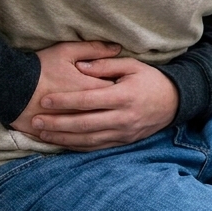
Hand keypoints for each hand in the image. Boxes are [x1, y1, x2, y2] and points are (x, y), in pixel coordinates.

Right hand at [9, 41, 121, 137]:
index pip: (113, 91)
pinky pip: (78, 144)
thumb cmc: (39, 67)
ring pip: (95, 131)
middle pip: (108, 113)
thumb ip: (93, 49)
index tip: (122, 85)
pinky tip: (92, 136)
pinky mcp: (60, 136)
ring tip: (106, 120)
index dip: (119, 89)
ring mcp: (70, 126)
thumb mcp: (66, 51)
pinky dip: (87, 141)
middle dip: (114, 110)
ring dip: (103, 127)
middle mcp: (82, 111)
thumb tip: (117, 48)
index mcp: (88, 89)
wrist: (9, 86)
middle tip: (116, 104)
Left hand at [27, 57, 178, 151]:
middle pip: (84, 124)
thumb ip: (105, 64)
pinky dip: (77, 146)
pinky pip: (97, 146)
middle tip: (36, 121)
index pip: (87, 100)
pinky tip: (62, 143)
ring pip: (88, 139)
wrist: (175, 102)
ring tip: (42, 134)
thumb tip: (80, 66)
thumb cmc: (150, 79)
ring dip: (63, 138)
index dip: (64, 101)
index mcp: (123, 96)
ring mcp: (123, 132)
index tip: (44, 100)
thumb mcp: (131, 65)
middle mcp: (122, 117)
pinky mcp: (123, 141)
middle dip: (57, 124)